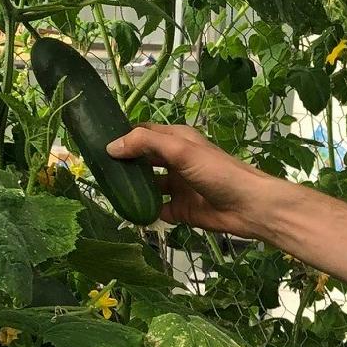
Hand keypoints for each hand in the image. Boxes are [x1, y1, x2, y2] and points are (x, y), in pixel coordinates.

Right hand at [105, 123, 269, 238]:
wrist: (249, 207)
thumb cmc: (218, 172)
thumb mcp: (181, 150)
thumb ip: (146, 144)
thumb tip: (112, 147)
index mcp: (177, 140)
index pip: (143, 133)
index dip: (123, 137)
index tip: (98, 144)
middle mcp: (175, 161)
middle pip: (142, 160)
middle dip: (123, 164)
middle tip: (97, 170)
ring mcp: (177, 186)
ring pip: (147, 186)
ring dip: (131, 189)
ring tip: (107, 192)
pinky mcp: (180, 210)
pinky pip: (156, 210)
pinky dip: (144, 212)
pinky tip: (129, 213)